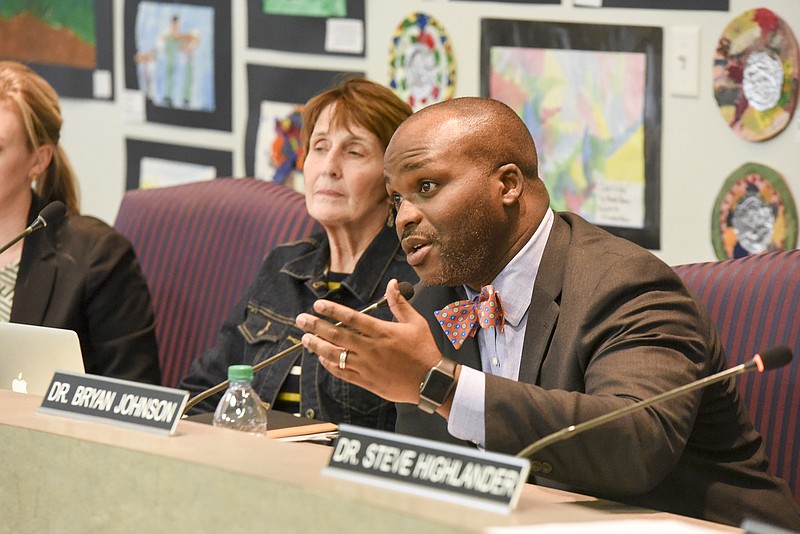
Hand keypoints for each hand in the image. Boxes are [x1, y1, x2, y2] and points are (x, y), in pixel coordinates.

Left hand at [295, 279, 442, 403]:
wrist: (431, 381)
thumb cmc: (424, 350)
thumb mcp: (416, 322)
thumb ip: (400, 303)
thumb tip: (392, 283)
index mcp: (382, 332)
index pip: (351, 318)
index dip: (332, 311)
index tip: (318, 305)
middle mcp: (371, 348)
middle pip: (337, 336)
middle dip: (316, 326)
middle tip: (301, 320)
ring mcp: (367, 366)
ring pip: (336, 355)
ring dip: (318, 346)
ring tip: (305, 339)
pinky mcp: (367, 382)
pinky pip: (343, 373)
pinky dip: (330, 366)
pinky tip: (321, 359)